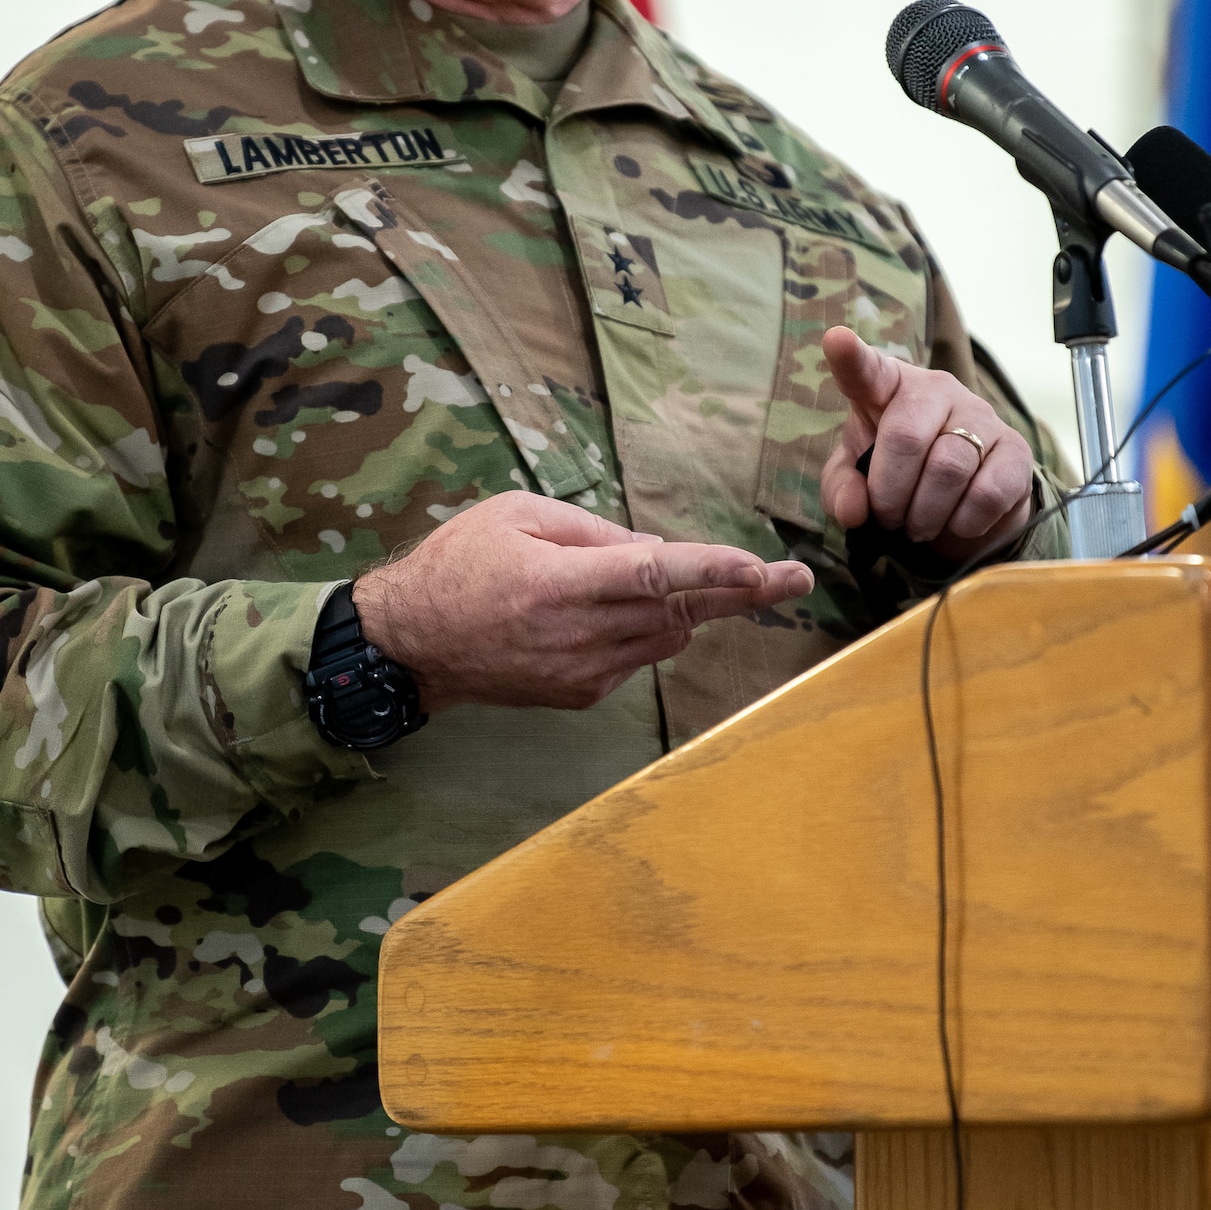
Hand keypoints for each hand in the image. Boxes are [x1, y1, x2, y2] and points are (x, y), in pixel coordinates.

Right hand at [353, 490, 813, 712]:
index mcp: (560, 583)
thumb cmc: (461, 562)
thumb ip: (592, 530)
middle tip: (795, 577)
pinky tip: (630, 607)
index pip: (655, 575)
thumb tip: (657, 549)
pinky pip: (639, 656)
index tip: (763, 569)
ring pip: (667, 637)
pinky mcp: (582, 694)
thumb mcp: (518, 514)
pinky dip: (650, 628)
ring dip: (694, 606)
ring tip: (721, 582)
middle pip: (679, 611)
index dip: (714, 571)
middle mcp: (579, 635)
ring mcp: (583, 673)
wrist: (415, 642)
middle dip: (739, 592)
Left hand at [819, 326, 1032, 561]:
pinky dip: (964, 522)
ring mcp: (981, 414)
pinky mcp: (1017, 449)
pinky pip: (988, 492)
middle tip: (889, 518)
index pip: (867, 369)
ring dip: (925, 514)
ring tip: (918, 526)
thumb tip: (853, 510)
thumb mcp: (858, 480)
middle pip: (906, 437)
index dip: (851, 357)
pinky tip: (956, 523)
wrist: (963, 499)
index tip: (837, 340)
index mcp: (888, 386)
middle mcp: (937, 389)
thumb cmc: (899, 475)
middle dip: (889, 493)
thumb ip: (842, 489)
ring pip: (948, 469)